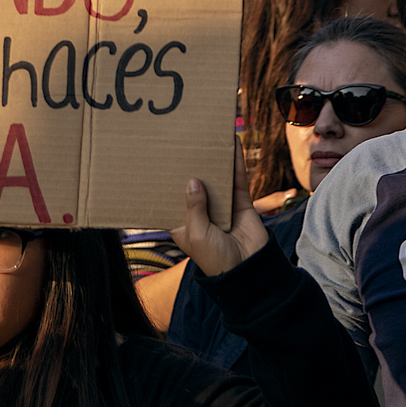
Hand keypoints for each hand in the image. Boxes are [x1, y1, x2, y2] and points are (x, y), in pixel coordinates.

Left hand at [172, 142, 270, 275]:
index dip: (166, 183)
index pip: (171, 199)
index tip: (157, 162)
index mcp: (183, 223)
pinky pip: (237, 179)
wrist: (248, 271)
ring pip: (217, 178)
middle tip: (183, 141)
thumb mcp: (197, 233)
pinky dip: (235, 162)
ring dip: (215, 159)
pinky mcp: (241, 203)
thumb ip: (194, 206)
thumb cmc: (215, 258)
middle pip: (194, 184)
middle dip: (190, 165)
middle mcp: (201, 212)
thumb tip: (193, 180)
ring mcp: (221, 206)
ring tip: (209, 135)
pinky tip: (233, 144)